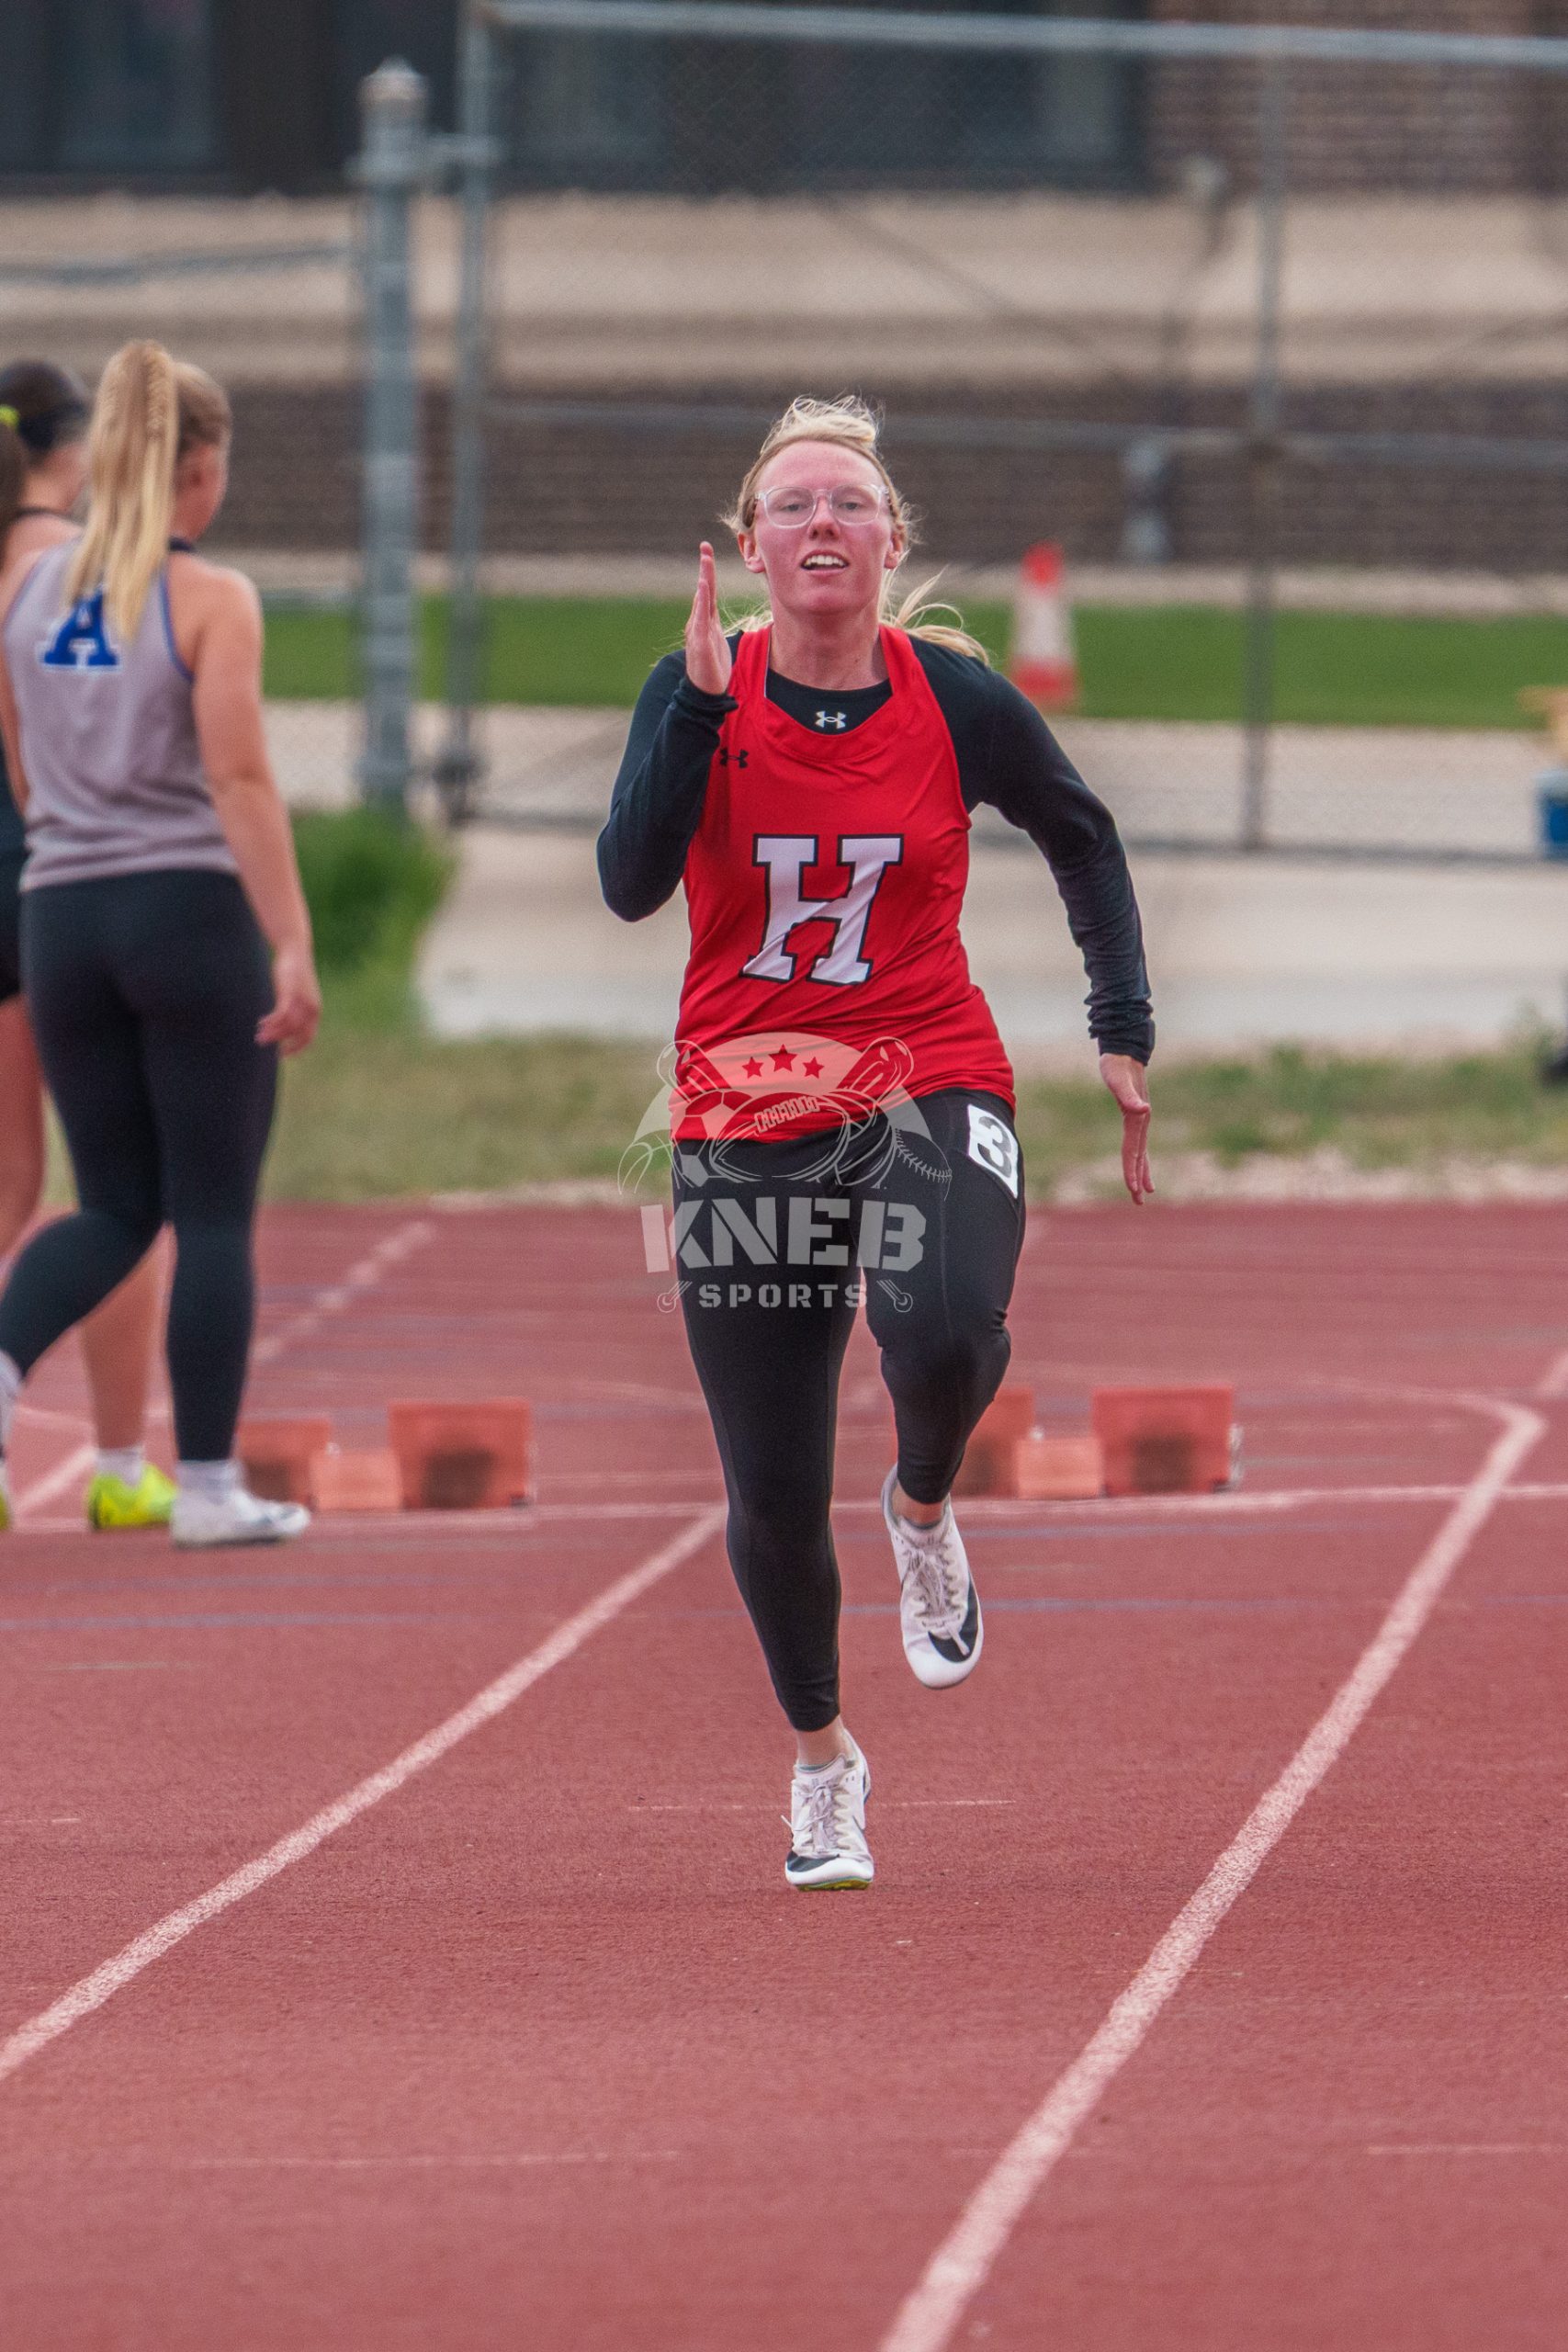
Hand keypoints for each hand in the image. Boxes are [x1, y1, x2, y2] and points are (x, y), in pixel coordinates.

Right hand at [257, 942, 321, 1056]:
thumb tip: (284, 1021)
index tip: (283, 1054)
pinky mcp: (290, 994)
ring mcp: (301, 1001)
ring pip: (286, 1026)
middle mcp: (311, 1008)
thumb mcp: (296, 993)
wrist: (295, 951)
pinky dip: (271, 1022)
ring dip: (272, 1033)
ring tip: (259, 1035)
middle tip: (263, 1044)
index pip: (308, 1037)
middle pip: (295, 1034)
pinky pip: (280, 1014)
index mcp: (315, 1011)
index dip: (296, 1048)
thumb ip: (294, 1008)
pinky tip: (262, 1023)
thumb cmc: (294, 973)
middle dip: (279, 1041)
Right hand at [684, 542, 731, 696]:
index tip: (707, 551)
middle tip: (705, 546)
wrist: (705, 691)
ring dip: (704, 579)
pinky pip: (701, 618)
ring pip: (702, 600)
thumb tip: (710, 610)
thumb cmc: (712, 667)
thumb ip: (712, 623)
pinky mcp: (700, 642)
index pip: (708, 592)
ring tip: (706, 560)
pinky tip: (703, 587)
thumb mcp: (716, 639)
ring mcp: (698, 631)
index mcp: (705, 621)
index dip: (708, 572)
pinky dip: (701, 601)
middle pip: (704, 590)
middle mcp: (699, 622)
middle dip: (705, 568)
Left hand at [1099, 1052, 1152, 1205]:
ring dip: (1141, 1173)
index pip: (1133, 1151)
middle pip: (1139, 1157)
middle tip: (1139, 1201)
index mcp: (1137, 1119)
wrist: (1124, 1052)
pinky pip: (1138, 1143)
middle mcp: (1141, 1123)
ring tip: (1142, 1193)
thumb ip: (1129, 1096)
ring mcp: (1140, 1121)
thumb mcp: (1118, 1080)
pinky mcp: (1135, 1117)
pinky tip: (1138, 1164)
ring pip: (1141, 1153)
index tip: (1133, 1188)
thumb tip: (1142, 1109)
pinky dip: (1138, 1157)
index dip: (1132, 1170)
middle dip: (1138, 1179)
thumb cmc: (1117, 1066)